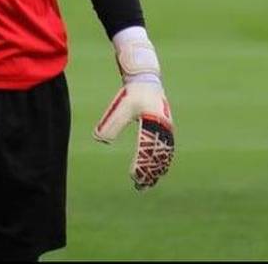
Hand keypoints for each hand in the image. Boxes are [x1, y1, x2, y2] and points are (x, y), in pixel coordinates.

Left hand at [92, 29, 174, 189]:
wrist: (147, 81)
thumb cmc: (133, 94)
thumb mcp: (121, 107)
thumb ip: (111, 123)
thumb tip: (100, 139)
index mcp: (153, 121)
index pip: (146, 147)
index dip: (140, 163)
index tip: (132, 174)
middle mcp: (163, 127)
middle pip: (158, 155)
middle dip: (149, 171)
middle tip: (139, 185)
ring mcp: (167, 129)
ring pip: (164, 155)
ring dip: (156, 170)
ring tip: (147, 184)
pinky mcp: (166, 131)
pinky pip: (166, 151)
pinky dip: (161, 163)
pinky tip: (156, 173)